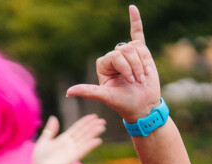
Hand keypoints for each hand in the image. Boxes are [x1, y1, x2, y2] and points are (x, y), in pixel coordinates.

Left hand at [28, 114, 105, 163]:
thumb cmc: (40, 157)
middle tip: (102, 120)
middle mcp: (70, 144)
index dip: (85, 122)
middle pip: (83, 133)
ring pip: (85, 140)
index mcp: (64, 138)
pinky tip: (98, 140)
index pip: (77, 128)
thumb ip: (50, 130)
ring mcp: (72, 150)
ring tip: (102, 127)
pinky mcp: (73, 158)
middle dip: (92, 126)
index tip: (94, 116)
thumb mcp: (44, 140)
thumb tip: (54, 117)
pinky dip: (90, 145)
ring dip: (93, 134)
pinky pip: (83, 150)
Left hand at [65, 5, 160, 122]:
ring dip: (143, 63)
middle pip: (126, 51)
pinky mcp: (141, 53)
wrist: (143, 105)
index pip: (115, 56)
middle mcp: (114, 58)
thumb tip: (68, 92)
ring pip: (136, 48)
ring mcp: (128, 55)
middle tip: (137, 81)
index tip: (130, 82)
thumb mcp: (105, 97)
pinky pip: (137, 33)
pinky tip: (132, 8)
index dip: (125, 68)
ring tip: (142, 77)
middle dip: (135, 67)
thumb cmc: (123, 103)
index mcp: (103, 65)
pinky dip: (135, 20)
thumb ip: (88, 91)